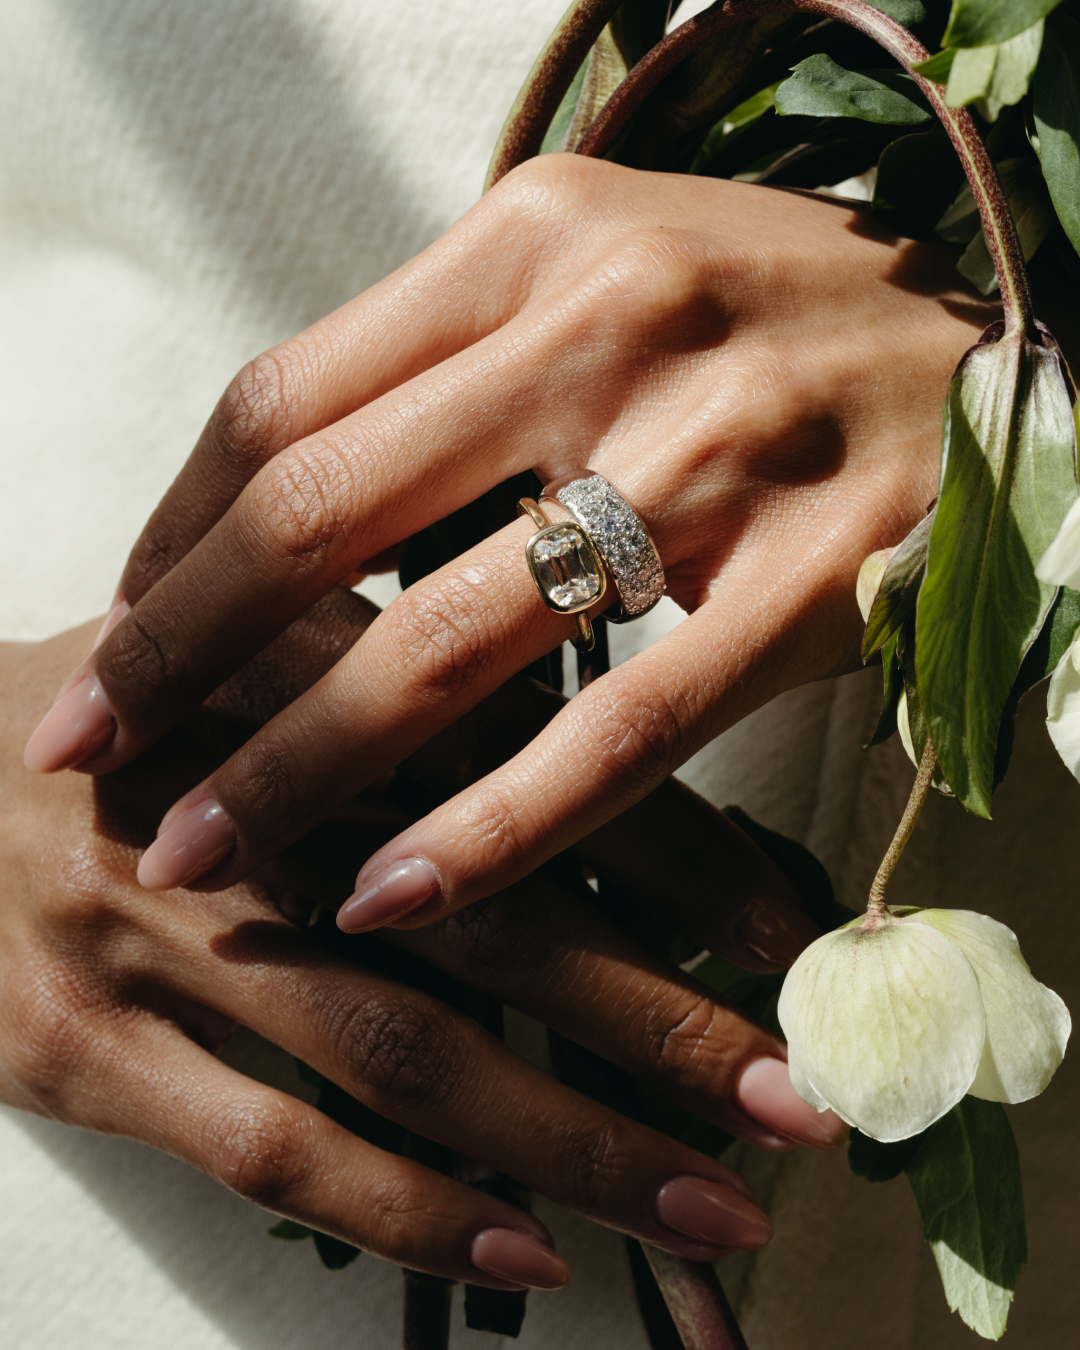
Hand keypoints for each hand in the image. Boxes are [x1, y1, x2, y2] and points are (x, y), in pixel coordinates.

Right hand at [2, 620, 842, 1289]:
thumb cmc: (145, 722)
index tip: (792, 946)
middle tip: (799, 1100)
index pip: (533, 775)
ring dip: (570, 1141)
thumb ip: (420, 715)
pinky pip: (273, 1150)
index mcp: (309, 686)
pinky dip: (410, 1210)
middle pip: (493, 920)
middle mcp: (246, 804)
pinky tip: (527, 1255)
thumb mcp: (274, 672)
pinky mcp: (80, 1047)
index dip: (677, 863)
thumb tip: (604, 795)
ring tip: (707, 1208)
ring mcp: (158, 933)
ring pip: (402, 1051)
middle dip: (662, 1021)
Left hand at [22, 156, 997, 925]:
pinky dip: (491, 826)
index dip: (176, 541)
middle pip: (325, 512)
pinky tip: (393, 895)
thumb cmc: (766, 317)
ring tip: (204, 851)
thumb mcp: (599, 283)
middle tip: (91, 753)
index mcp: (531, 237)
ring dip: (302, 762)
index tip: (122, 637)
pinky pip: (618, 729)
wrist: (995, 336)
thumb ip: (448, 374)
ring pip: (451, 636)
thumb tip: (291, 522)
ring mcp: (716, 451)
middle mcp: (611, 322)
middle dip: (183, 655)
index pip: (286, 401)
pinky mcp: (809, 579)